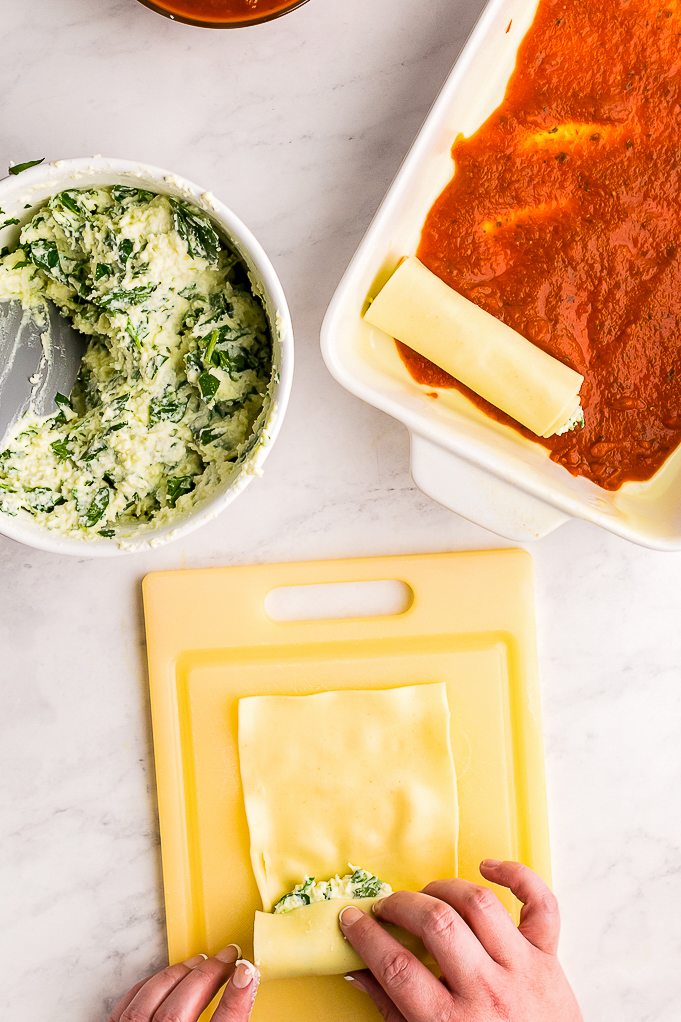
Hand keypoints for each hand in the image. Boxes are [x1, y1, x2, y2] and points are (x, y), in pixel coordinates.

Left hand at [108, 944, 258, 1021]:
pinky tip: (168, 977)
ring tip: (203, 961)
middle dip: (208, 977)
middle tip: (230, 957)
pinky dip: (151, 985)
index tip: (248, 972)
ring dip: (180, 975)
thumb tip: (243, 988)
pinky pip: (128, 1005)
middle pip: (181, 1010)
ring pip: (151, 1002)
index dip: (236, 1000)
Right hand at [339, 859, 582, 1021]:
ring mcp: (522, 969)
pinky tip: (486, 867)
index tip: (351, 919)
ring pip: (479, 904)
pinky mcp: (549, 957)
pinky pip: (540, 903)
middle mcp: (488, 992)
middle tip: (385, 907)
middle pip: (436, 924)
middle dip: (401, 905)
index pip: (398, 967)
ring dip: (444, 889)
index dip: (366, 936)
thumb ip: (392, 1010)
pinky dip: (516, 875)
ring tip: (426, 895)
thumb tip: (357, 971)